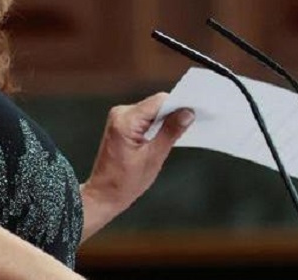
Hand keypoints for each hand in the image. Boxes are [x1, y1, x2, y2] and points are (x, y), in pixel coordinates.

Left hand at [80, 92, 193, 239]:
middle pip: (156, 104)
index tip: (194, 113)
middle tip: (189, 126)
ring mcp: (119, 118)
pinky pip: (145, 117)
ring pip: (152, 110)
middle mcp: (120, 114)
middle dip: (173, 114)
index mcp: (126, 121)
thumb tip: (188, 113)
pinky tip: (163, 137)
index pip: (160, 101)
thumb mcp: (153, 157)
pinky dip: (156, 124)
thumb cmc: (124, 182)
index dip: (179, 105)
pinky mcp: (121, 124)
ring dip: (165, 120)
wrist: (103, 195)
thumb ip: (171, 132)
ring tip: (176, 136)